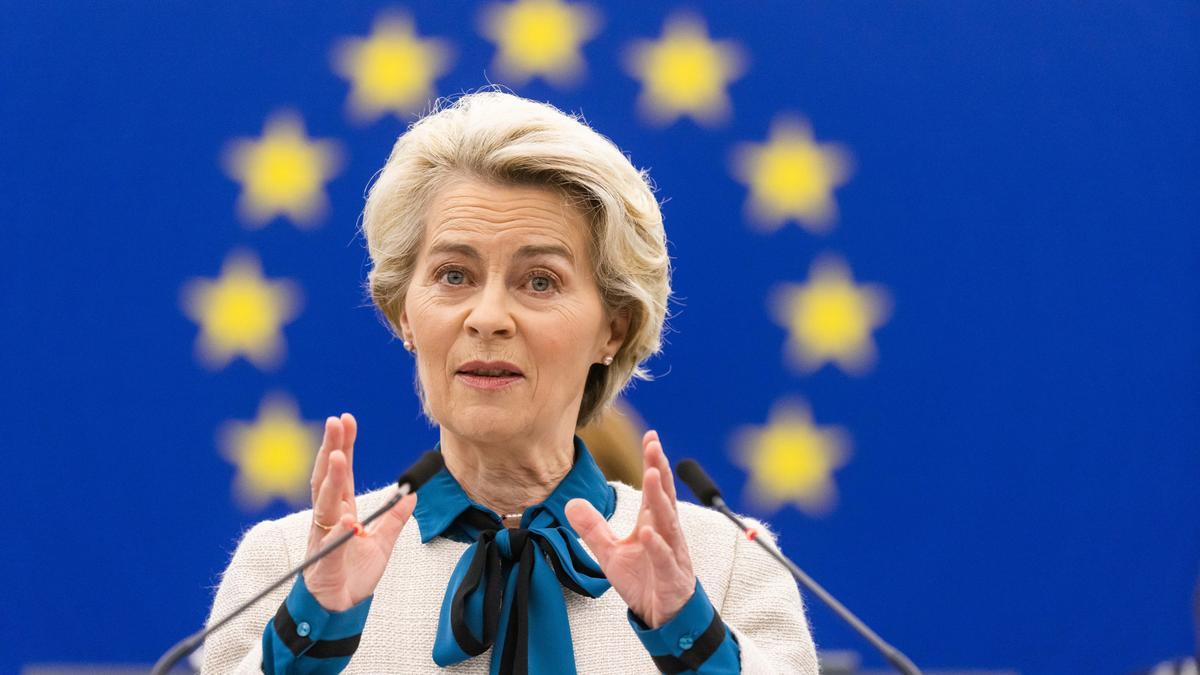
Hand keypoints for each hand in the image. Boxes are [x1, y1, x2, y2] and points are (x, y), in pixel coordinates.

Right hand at [302, 413, 416, 611]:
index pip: (342, 472)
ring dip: (333, 480)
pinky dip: (339, 530)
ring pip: (326, 504)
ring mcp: (324, 538)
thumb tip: (411, 494)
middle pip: (328, 478)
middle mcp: (328, 519)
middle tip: (335, 422)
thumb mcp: (381, 542)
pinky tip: (347, 517)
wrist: (337, 609)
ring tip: (340, 457)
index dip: (344, 445)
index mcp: (342, 511)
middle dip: (332, 449)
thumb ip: (393, 518)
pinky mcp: (325, 562)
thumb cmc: (353, 574)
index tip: (345, 420)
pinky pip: (331, 544)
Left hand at [565, 430, 694, 627]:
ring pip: (668, 521)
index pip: (655, 488)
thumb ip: (593, 528)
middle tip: (654, 445)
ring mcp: (671, 552)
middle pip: (663, 496)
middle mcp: (666, 532)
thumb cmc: (644, 580)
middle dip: (659, 469)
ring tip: (652, 475)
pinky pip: (664, 557)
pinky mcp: (671, 575)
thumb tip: (570, 503)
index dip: (653, 462)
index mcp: (653, 523)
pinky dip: (656, 544)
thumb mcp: (610, 553)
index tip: (651, 437)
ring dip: (660, 498)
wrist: (664, 615)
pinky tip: (647, 531)